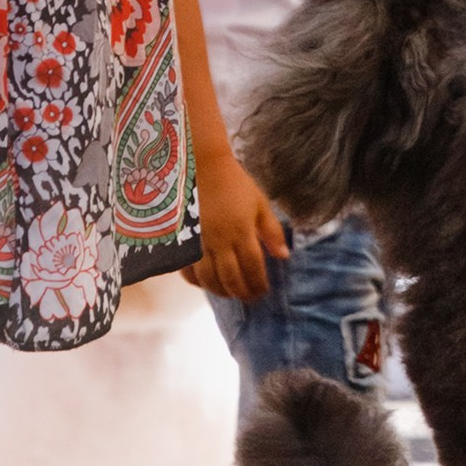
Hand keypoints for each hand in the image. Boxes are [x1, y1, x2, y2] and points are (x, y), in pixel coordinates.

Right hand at [184, 147, 289, 301]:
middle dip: (243, 292)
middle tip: (250, 298)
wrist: (200, 167)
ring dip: (222, 292)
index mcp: (241, 231)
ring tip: (232, 294)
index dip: (259, 283)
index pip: (253, 267)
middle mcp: (219, 241)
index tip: (264, 291)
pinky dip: (198, 282)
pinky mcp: (181, 243)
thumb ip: (272, 231)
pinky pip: (187, 271)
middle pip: (231, 278)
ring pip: (209, 279)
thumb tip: (284, 256)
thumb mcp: (259, 203)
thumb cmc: (234, 184)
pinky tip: (207, 284)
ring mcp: (198, 244)